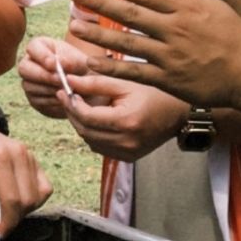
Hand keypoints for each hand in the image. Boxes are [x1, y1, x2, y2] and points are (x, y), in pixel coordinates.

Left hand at [0, 121, 51, 235]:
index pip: (12, 200)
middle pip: (28, 200)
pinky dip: (34, 197)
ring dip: (26, 209)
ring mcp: (28, 154)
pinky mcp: (32, 157)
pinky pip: (44, 185)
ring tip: (5, 207)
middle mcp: (18, 155)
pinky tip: (16, 198)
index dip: (8, 222)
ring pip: (40, 194)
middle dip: (15, 218)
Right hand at [18, 35, 91, 119]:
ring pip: (29, 86)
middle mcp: (30, 63)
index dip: (41, 56)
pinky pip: (36, 100)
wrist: (86, 89)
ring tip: (66, 90)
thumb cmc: (82, 69)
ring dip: (49, 89)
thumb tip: (59, 63)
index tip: (56, 64)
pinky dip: (51, 100)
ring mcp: (29, 82)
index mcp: (40, 47)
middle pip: (24, 68)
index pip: (32, 47)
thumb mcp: (80, 62)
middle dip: (43, 75)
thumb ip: (71, 61)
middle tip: (60, 80)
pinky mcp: (33, 98)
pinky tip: (63, 98)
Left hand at [61, 73, 187, 162]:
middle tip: (67, 97)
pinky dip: (93, 135)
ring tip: (81, 107)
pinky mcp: (128, 158)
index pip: (86, 117)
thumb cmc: (152, 93)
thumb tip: (69, 82)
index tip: (63, 90)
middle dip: (72, 114)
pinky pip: (100, 148)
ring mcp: (128, 153)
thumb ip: (95, 83)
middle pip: (85, 131)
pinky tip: (96, 120)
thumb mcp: (125, 83)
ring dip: (81, 125)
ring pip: (90, 142)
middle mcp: (127, 142)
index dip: (70, 104)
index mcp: (126, 121)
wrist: (177, 114)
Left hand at [70, 0, 240, 108]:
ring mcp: (170, 55)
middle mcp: (175, 29)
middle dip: (100, 2)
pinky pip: (134, 72)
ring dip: (98, 34)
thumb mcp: (213, 7)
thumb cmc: (235, 37)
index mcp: (185, 8)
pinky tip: (91, 62)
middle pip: (130, 13)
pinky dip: (111, 67)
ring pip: (126, 42)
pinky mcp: (168, 79)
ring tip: (75, 25)